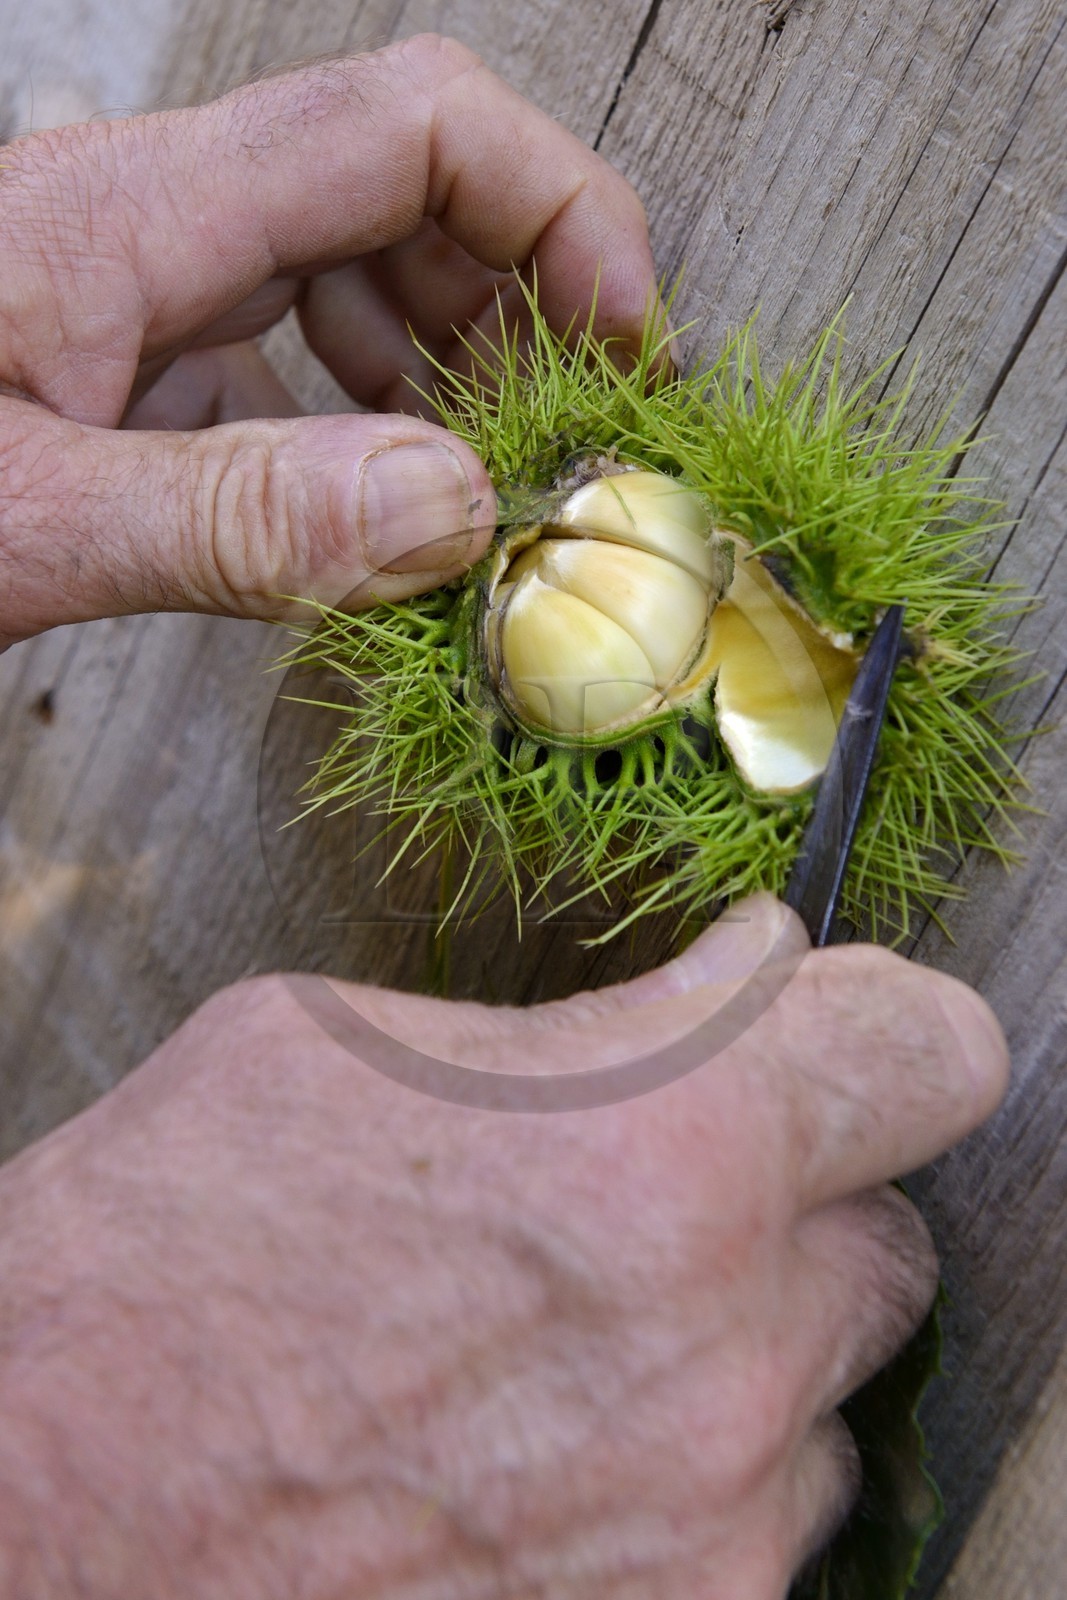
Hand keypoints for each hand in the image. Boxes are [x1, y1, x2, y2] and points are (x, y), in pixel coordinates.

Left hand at [0, 35, 659, 648]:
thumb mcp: (16, 521)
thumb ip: (231, 519)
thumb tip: (455, 516)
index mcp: (127, 215)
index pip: (409, 126)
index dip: (558, 208)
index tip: (628, 344)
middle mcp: (144, 225)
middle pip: (402, 188)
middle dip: (524, 300)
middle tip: (575, 444)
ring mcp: (132, 291)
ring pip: (351, 270)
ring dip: (451, 365)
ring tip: (492, 484)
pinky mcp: (118, 360)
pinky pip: (285, 353)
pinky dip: (363, 419)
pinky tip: (373, 502)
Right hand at [0, 896, 1007, 1598]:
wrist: (32, 1512)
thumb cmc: (153, 1261)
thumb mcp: (346, 1050)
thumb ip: (584, 1028)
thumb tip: (728, 992)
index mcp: (653, 1152)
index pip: (928, 1052)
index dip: (877, 1025)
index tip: (818, 1022)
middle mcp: (715, 1360)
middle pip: (888, 1232)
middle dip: (792, 1194)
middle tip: (661, 1185)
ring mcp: (701, 1534)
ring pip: (827, 1397)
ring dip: (739, 1349)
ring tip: (569, 1340)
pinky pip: (759, 1525)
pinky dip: (689, 1472)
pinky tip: (545, 1445)